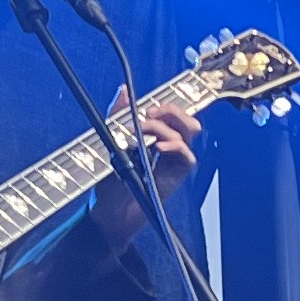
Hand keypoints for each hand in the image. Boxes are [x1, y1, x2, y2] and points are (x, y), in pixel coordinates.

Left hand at [109, 98, 201, 242]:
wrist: (111, 210)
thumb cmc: (111, 181)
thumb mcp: (111, 141)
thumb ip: (118, 115)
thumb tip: (123, 90)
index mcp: (156, 136)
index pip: (171, 114)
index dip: (164, 106)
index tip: (146, 108)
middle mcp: (169, 145)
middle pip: (186, 118)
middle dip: (171, 110)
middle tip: (150, 115)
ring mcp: (175, 159)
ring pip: (189, 132)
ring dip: (167, 127)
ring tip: (146, 132)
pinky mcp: (178, 173)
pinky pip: (186, 154)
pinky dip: (174, 146)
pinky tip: (159, 148)